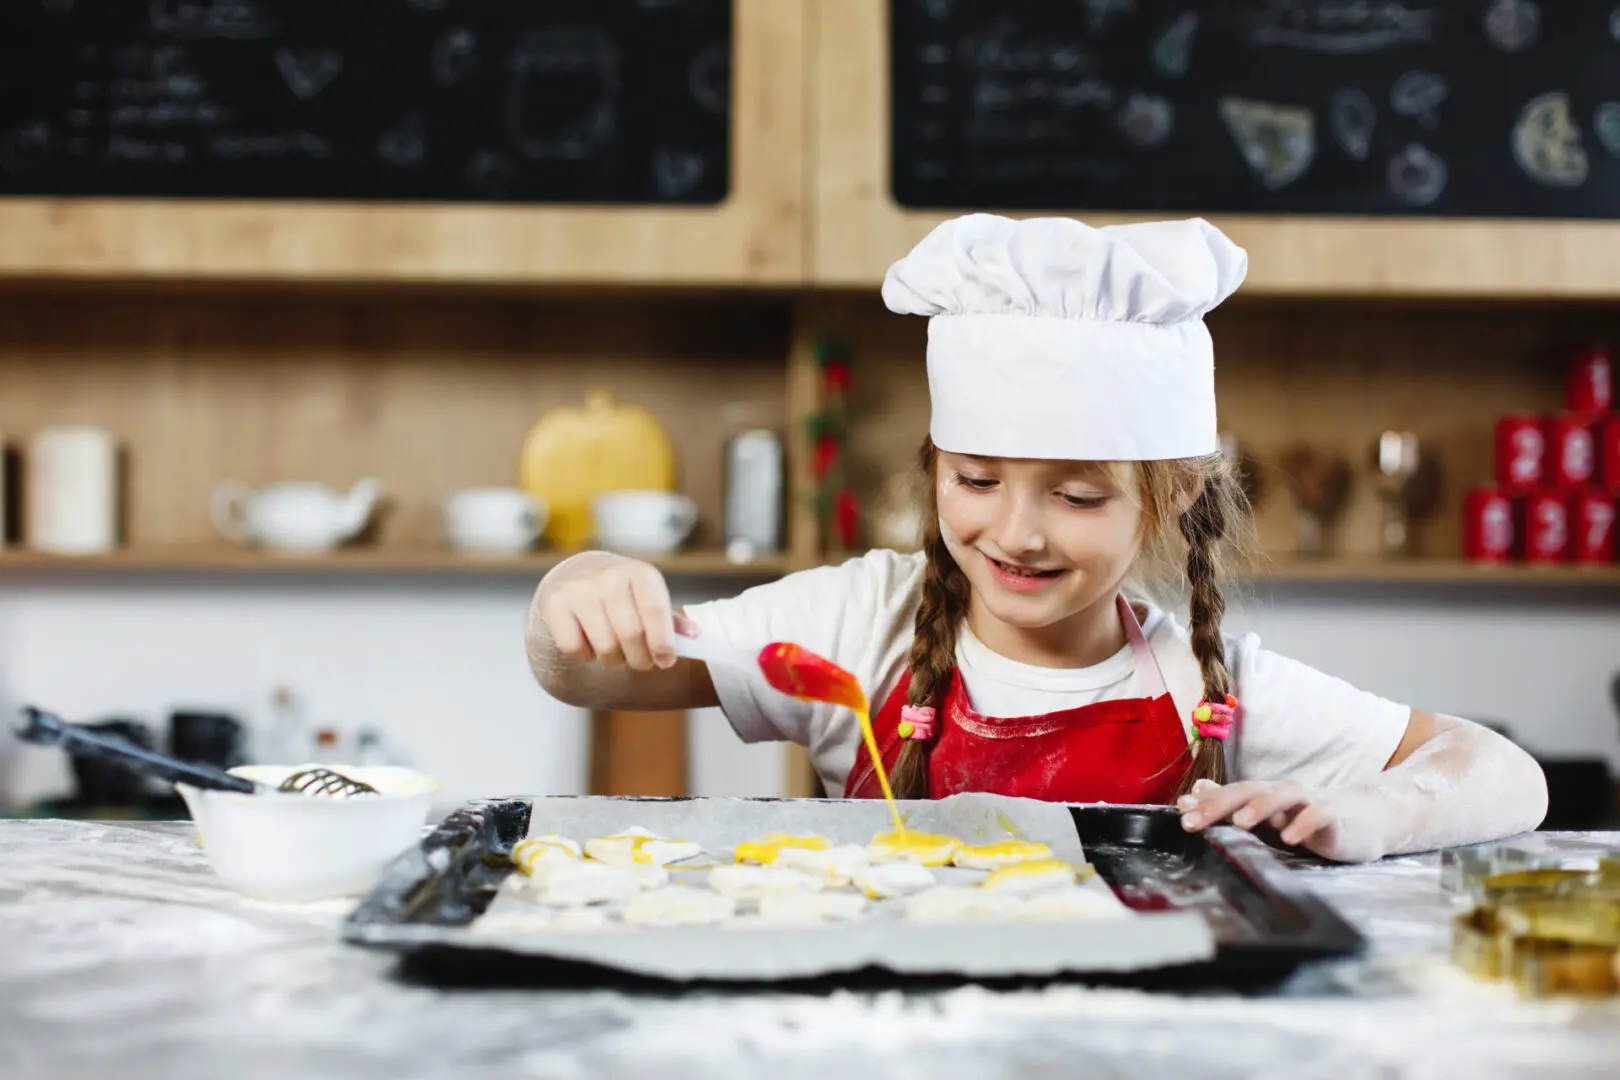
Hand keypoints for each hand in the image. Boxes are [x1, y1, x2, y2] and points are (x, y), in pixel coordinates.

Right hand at [537, 552, 691, 670]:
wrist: (575, 575)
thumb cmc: (622, 594)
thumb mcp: (648, 597)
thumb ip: (671, 620)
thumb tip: (695, 637)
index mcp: (640, 574)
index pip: (656, 613)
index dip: (663, 644)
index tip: (666, 661)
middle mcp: (609, 577)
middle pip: (631, 635)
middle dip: (640, 659)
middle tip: (642, 662)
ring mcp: (580, 589)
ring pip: (605, 646)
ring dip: (614, 660)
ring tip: (616, 652)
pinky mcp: (555, 604)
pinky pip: (575, 648)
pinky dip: (586, 656)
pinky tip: (590, 642)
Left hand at [1176, 778, 1387, 863]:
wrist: (1364, 819)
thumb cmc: (1308, 818)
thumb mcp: (1268, 813)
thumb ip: (1233, 803)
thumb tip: (1196, 790)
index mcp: (1264, 795)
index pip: (1230, 793)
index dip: (1206, 800)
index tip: (1181, 810)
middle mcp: (1282, 794)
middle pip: (1249, 790)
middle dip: (1219, 804)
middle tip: (1193, 820)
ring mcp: (1309, 802)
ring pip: (1283, 795)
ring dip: (1260, 806)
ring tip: (1240, 823)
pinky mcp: (1334, 817)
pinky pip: (1319, 815)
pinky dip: (1304, 824)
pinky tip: (1290, 838)